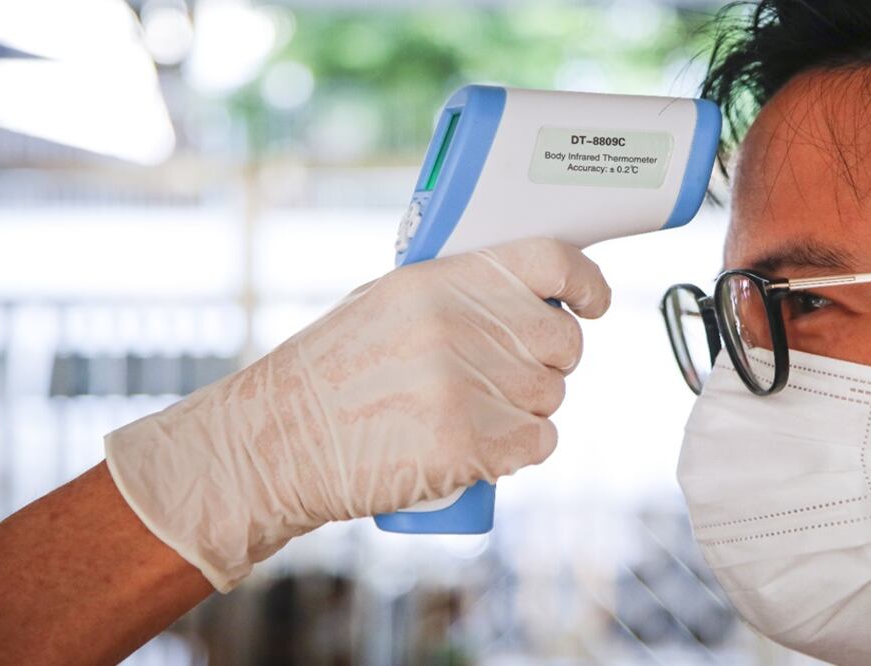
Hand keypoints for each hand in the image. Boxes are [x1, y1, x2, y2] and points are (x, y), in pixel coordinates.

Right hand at [104, 237, 610, 590]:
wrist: (275, 443)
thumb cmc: (330, 374)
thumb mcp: (385, 303)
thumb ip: (457, 293)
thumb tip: (529, 298)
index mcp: (439, 281)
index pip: (548, 261)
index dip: (587, 282)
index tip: (595, 303)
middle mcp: (459, 326)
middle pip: (562, 342)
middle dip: (547, 362)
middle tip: (506, 376)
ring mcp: (467, 386)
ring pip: (551, 397)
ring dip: (527, 409)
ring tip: (470, 414)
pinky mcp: (469, 444)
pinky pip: (539, 442)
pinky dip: (520, 449)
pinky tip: (480, 447)